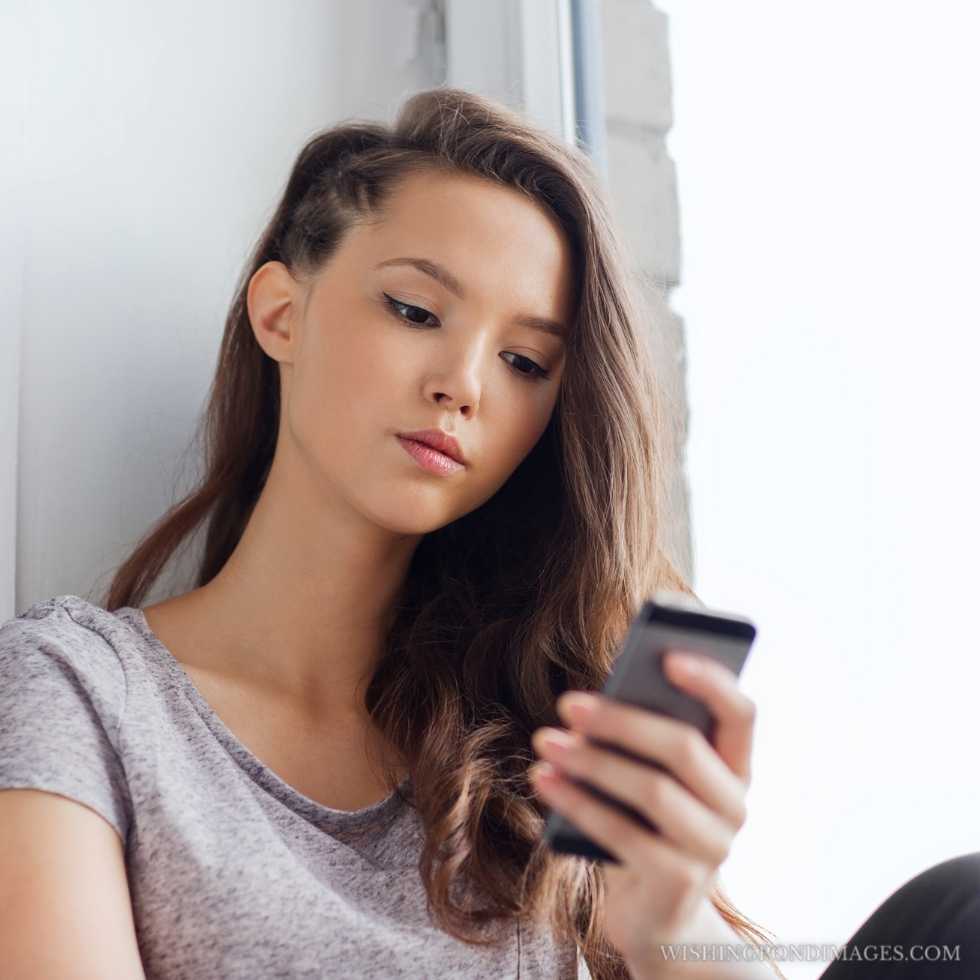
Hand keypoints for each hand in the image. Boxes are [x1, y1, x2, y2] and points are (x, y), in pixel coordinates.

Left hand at [530, 650, 755, 975]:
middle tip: (568, 703)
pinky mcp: (678, 885)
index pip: (741, 713)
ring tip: (544, 740)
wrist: (651, 913)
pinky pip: (624, 834)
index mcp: (735, 766)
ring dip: (592, 760)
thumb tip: (596, 699)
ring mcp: (712, 849)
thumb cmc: (643, 820)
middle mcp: (735, 806)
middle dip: (622, 720)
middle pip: (685, 748)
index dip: (710, 681)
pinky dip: (578, 802)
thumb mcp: (648, 772)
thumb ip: (640, 735)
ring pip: (654, 790)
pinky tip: (543, 779)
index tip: (666, 654)